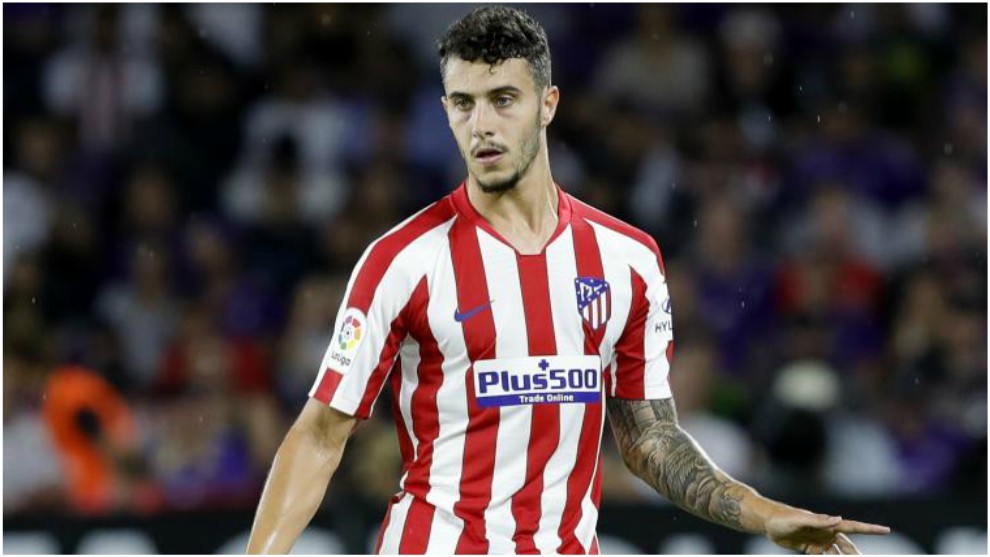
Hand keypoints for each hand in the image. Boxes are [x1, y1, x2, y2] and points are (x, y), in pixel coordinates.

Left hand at [765, 507, 890, 553]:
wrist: (767, 522)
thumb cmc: (783, 518)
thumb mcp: (800, 520)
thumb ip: (819, 521)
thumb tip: (838, 519)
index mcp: (828, 524)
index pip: (854, 527)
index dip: (871, 529)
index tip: (887, 529)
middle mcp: (827, 532)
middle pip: (848, 546)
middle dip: (858, 554)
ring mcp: (819, 540)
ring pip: (838, 554)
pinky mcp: (810, 548)